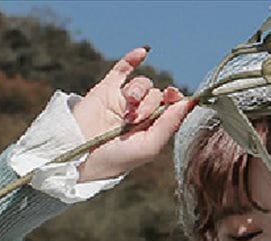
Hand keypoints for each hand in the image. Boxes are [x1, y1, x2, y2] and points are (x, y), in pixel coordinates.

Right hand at [72, 47, 191, 181]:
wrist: (82, 154)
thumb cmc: (118, 158)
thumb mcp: (149, 146)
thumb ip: (169, 125)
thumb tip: (188, 102)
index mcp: (154, 130)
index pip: (173, 108)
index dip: (176, 100)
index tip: (175, 96)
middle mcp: (142, 114)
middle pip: (159, 95)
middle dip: (150, 105)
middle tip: (136, 119)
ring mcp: (125, 100)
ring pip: (143, 83)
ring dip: (138, 93)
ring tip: (126, 111)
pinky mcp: (108, 88)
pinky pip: (124, 69)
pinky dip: (133, 59)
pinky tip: (142, 52)